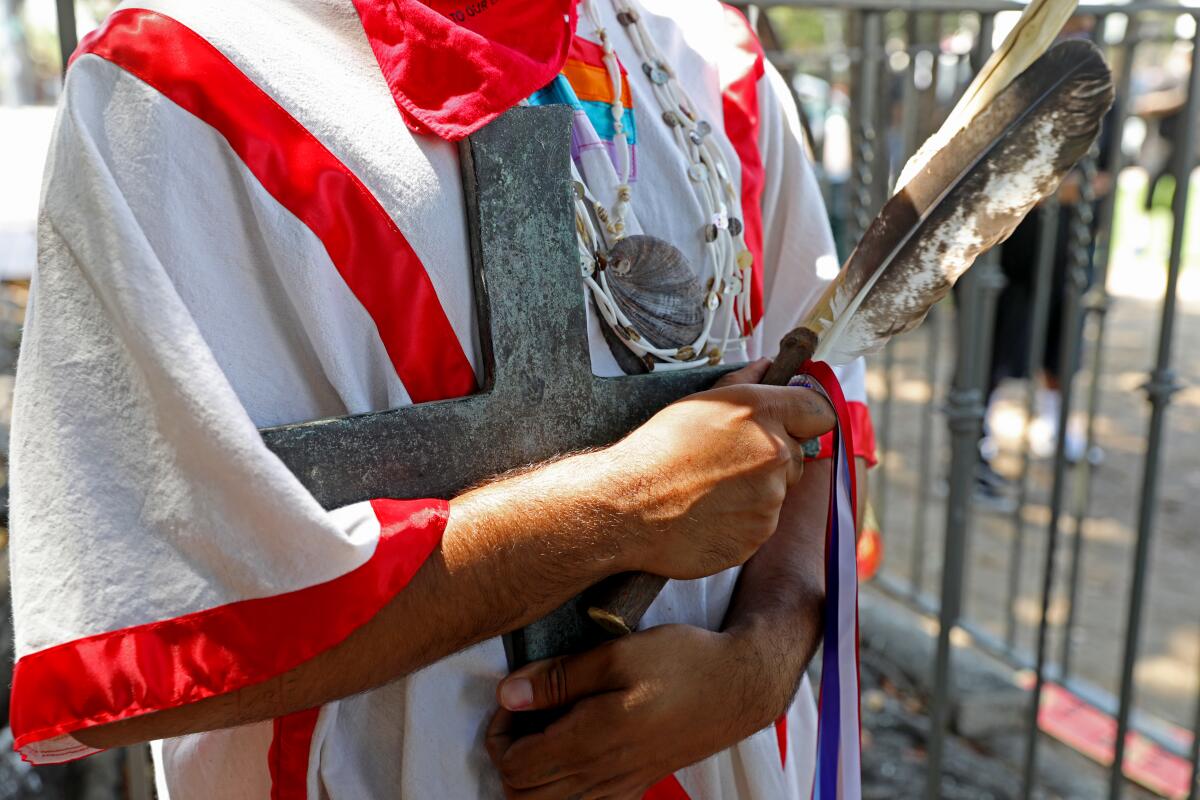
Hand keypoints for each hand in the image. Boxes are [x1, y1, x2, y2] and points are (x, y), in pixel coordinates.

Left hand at [486, 625, 786, 798]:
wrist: (738, 686)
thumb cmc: (682, 662)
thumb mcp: (617, 654)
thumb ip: (559, 677)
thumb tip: (508, 694)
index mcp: (592, 741)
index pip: (513, 764)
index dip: (499, 731)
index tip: (515, 697)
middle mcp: (602, 775)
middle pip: (522, 795)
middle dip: (509, 756)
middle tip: (523, 714)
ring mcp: (620, 787)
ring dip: (532, 774)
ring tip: (544, 729)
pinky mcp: (635, 787)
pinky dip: (560, 785)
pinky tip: (572, 744)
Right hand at [608, 358, 834, 579]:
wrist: (627, 505)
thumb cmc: (657, 450)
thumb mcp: (698, 404)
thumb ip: (743, 383)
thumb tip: (766, 366)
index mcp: (761, 413)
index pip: (820, 412)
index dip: (805, 419)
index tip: (790, 426)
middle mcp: (774, 453)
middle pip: (797, 456)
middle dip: (771, 459)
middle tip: (726, 463)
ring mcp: (770, 499)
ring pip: (777, 492)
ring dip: (754, 492)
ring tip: (709, 492)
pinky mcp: (758, 535)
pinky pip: (760, 524)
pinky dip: (740, 521)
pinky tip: (707, 514)